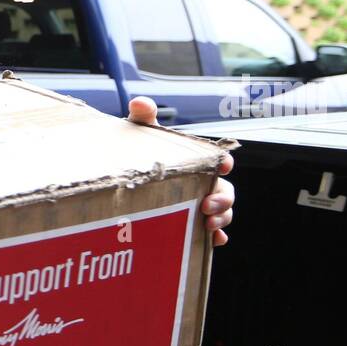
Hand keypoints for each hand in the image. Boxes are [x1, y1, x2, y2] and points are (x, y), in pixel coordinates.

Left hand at [126, 96, 234, 246]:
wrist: (122, 183)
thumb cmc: (139, 156)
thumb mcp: (140, 137)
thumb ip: (142, 119)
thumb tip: (140, 103)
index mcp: (195, 162)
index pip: (217, 161)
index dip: (224, 162)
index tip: (224, 165)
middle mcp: (201, 184)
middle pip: (224, 190)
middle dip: (223, 198)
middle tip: (208, 206)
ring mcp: (197, 204)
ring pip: (221, 212)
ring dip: (221, 218)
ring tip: (208, 225)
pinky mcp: (190, 224)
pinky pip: (210, 233)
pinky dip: (214, 238)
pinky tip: (212, 242)